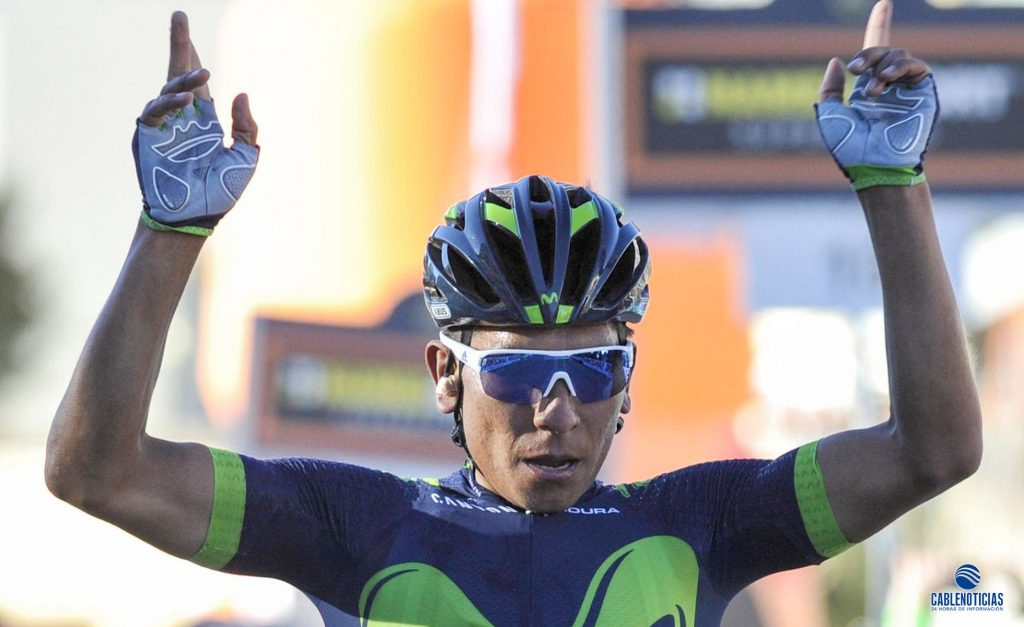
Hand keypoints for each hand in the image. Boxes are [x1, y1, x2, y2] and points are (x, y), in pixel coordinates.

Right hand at [132, 12, 258, 235]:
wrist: (195, 217)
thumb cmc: (220, 192)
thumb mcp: (245, 158)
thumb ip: (247, 127)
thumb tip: (241, 93)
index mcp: (203, 121)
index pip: (198, 82)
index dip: (193, 56)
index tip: (188, 29)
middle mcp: (181, 119)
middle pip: (177, 73)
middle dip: (179, 44)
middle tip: (179, 15)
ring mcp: (162, 127)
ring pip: (169, 90)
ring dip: (185, 78)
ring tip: (203, 74)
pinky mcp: (146, 138)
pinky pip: (153, 111)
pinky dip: (168, 102)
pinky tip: (185, 99)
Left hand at [814, 0, 937, 190]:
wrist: (874, 166)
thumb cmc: (851, 149)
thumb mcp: (830, 115)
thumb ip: (830, 88)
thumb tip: (837, 61)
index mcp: (869, 90)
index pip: (875, 52)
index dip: (879, 26)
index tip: (883, 3)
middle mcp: (890, 86)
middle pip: (883, 51)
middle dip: (868, 53)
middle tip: (855, 70)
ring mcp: (908, 89)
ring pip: (898, 56)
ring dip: (881, 65)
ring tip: (872, 89)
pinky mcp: (924, 93)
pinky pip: (916, 66)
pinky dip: (899, 67)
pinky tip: (885, 82)